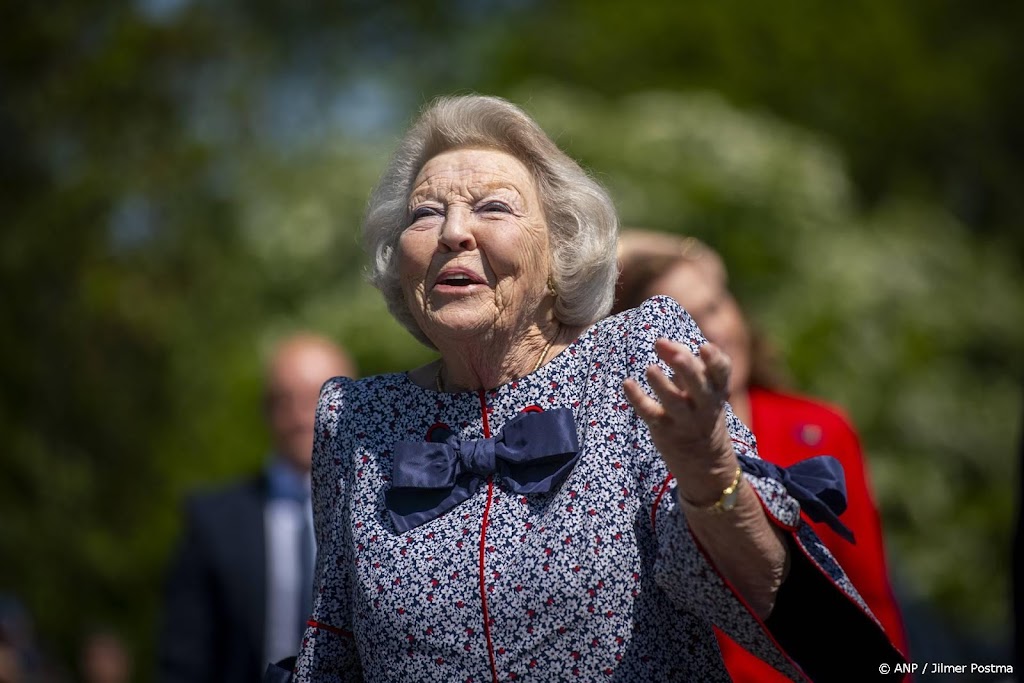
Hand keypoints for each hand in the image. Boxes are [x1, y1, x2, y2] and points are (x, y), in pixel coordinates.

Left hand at [623, 339, 736, 502]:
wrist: (705, 463)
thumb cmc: (699, 412)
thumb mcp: (700, 389)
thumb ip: (681, 362)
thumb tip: (660, 342)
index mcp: (717, 391)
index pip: (721, 373)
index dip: (715, 360)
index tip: (704, 347)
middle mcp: (704, 406)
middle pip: (699, 386)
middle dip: (688, 370)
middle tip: (676, 355)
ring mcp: (685, 421)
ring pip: (674, 402)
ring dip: (662, 385)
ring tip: (649, 369)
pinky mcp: (665, 432)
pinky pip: (651, 415)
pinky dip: (638, 399)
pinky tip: (627, 384)